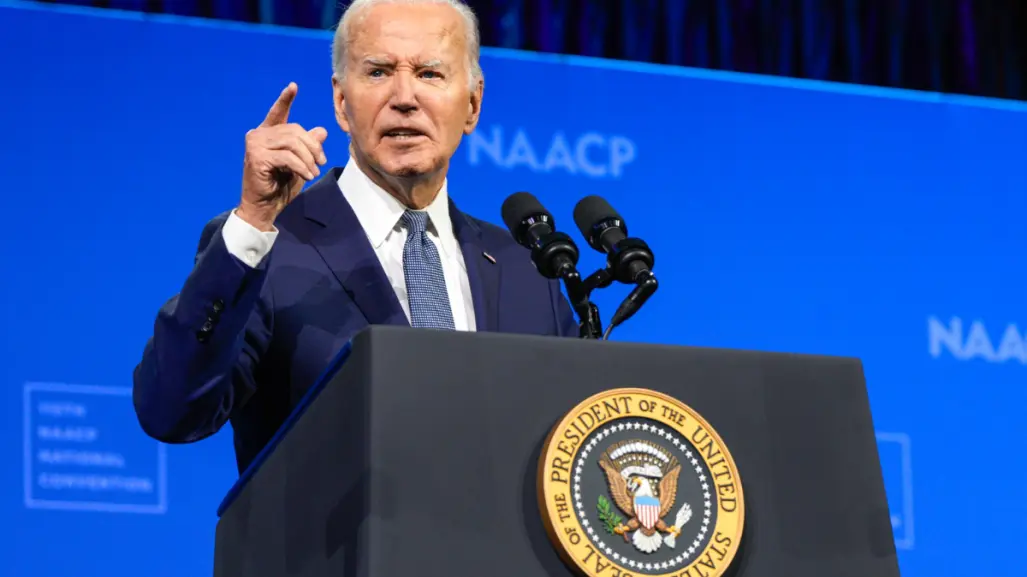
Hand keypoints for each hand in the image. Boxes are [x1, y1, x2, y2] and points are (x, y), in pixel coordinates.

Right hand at [237, 83, 327, 230]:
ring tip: (313, 172)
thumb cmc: (280, 185)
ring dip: (308, 159)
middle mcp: (258, 134)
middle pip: (295, 130)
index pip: (278, 112)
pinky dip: (301, 167)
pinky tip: (306, 176)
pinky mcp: (256, 156)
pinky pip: (287, 157)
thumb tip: (322, 131)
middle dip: (313, 147)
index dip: (285, 99)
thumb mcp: (300, 163)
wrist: (264, 207)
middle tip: (322, 163)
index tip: (293, 86)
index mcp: (268, 133)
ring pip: (292, 143)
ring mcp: (255, 144)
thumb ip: (308, 147)